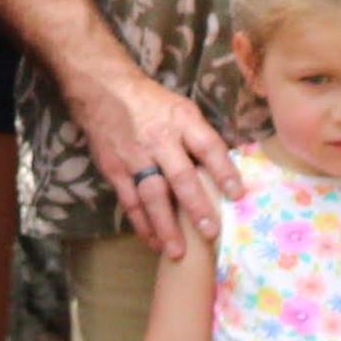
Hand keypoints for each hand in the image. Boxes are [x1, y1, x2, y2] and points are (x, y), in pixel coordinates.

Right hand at [69, 64, 237, 257]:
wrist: (103, 88)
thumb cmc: (150, 101)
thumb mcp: (181, 108)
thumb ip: (199, 137)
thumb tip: (225, 170)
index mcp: (182, 121)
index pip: (208, 147)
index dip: (224, 171)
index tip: (237, 194)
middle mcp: (160, 139)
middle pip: (181, 176)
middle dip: (196, 207)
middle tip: (210, 233)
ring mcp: (135, 156)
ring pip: (152, 195)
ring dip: (165, 225)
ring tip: (177, 251)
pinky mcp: (114, 168)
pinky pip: (129, 200)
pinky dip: (141, 223)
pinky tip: (152, 241)